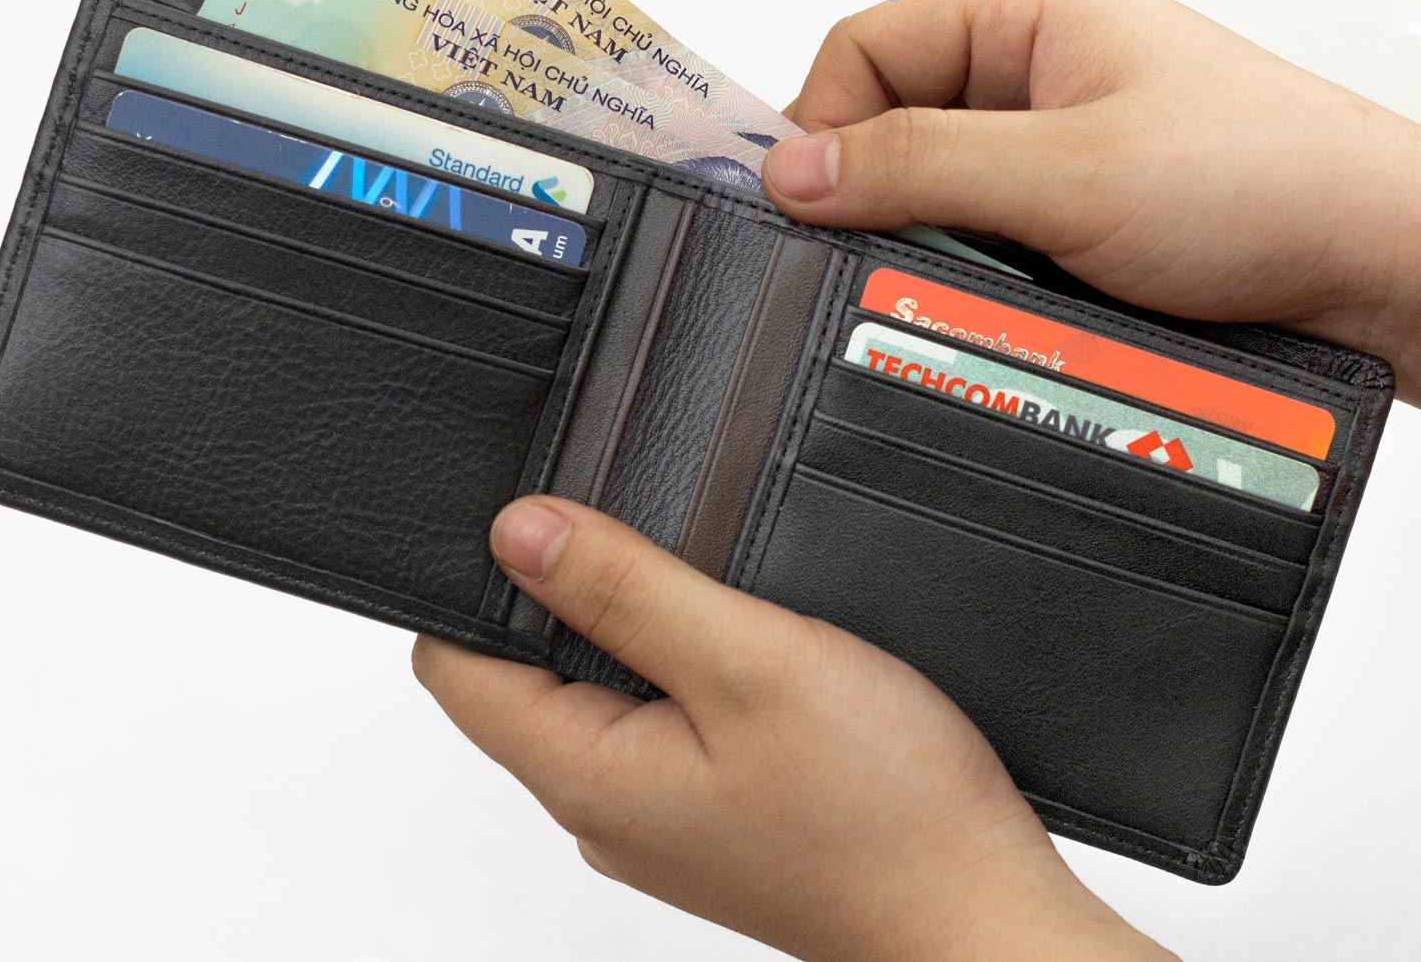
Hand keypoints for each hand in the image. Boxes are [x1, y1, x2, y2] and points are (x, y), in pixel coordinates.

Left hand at [412, 498, 1173, 961]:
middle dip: (563, 591)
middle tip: (643, 538)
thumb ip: (625, 590)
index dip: (480, 578)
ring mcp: (657, 816)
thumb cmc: (885, 812)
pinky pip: (655, 718)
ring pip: (597, 689)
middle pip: (523, 673)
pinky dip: (679, 664)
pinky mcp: (709, 812)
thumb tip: (518, 530)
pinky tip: (743, 645)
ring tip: (702, 586)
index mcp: (586, 775)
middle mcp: (604, 807)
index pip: (457, 668)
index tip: (532, 517)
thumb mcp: (746, 661)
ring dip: (630, 624)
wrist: (980, 918)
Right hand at [763, 0, 1420, 401]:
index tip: (806, 211)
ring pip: (933, 191)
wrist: (1386, 268)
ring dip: (936, 244)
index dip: (822, 126)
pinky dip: (975, 273)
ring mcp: (1053, 142)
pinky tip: (1005, 301)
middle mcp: (1033, 67)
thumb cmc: (1267, 181)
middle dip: (884, 198)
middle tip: (891, 262)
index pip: (864, 48)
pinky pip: (980, 236)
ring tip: (976, 283)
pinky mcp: (1072, 211)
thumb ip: (918, 167)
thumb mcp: (1068, 173)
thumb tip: (792, 172)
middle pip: (890, 123)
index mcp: (1027, 11)